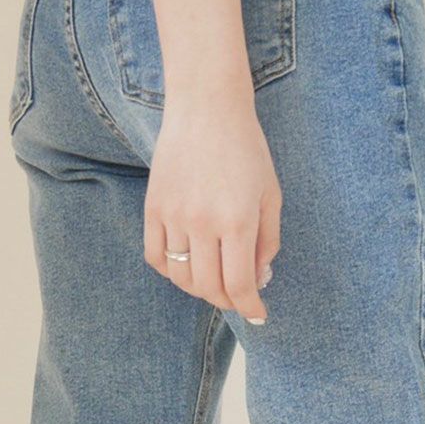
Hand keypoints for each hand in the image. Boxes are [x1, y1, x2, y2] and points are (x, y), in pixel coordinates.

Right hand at [143, 88, 280, 323]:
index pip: (239, 284)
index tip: (257, 314)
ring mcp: (173, 216)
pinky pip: (157, 257)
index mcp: (237, 220)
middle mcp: (202, 222)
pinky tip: (188, 265)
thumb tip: (258, 279)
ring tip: (215, 280)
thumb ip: (267, 242)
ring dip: (200, 289)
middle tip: (238, 297)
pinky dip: (172, 271)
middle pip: (209, 287)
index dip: (249, 307)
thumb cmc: (246, 150)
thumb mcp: (271, 195)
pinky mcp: (153, 208)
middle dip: (227, 301)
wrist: (206, 109)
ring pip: (181, 277)